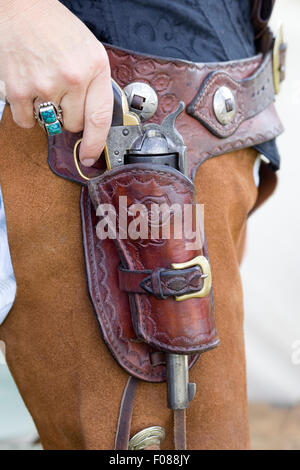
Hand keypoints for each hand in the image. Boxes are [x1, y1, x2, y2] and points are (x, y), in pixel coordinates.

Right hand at [0, 0, 112, 165]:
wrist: (20, 8)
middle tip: (60, 93)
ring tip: (43, 85)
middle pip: (73, 125)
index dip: (97, 144)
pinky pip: (26, 122)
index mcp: (95, 67)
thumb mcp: (90, 52)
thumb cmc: (55, 29)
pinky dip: (26, 112)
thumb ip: (95, 86)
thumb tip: (94, 124)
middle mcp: (72, 77)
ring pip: (49, 125)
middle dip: (68, 115)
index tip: (92, 157)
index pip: (100, 119)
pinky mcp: (18, 89)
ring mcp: (44, 85)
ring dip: (46, 112)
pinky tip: (28, 89)